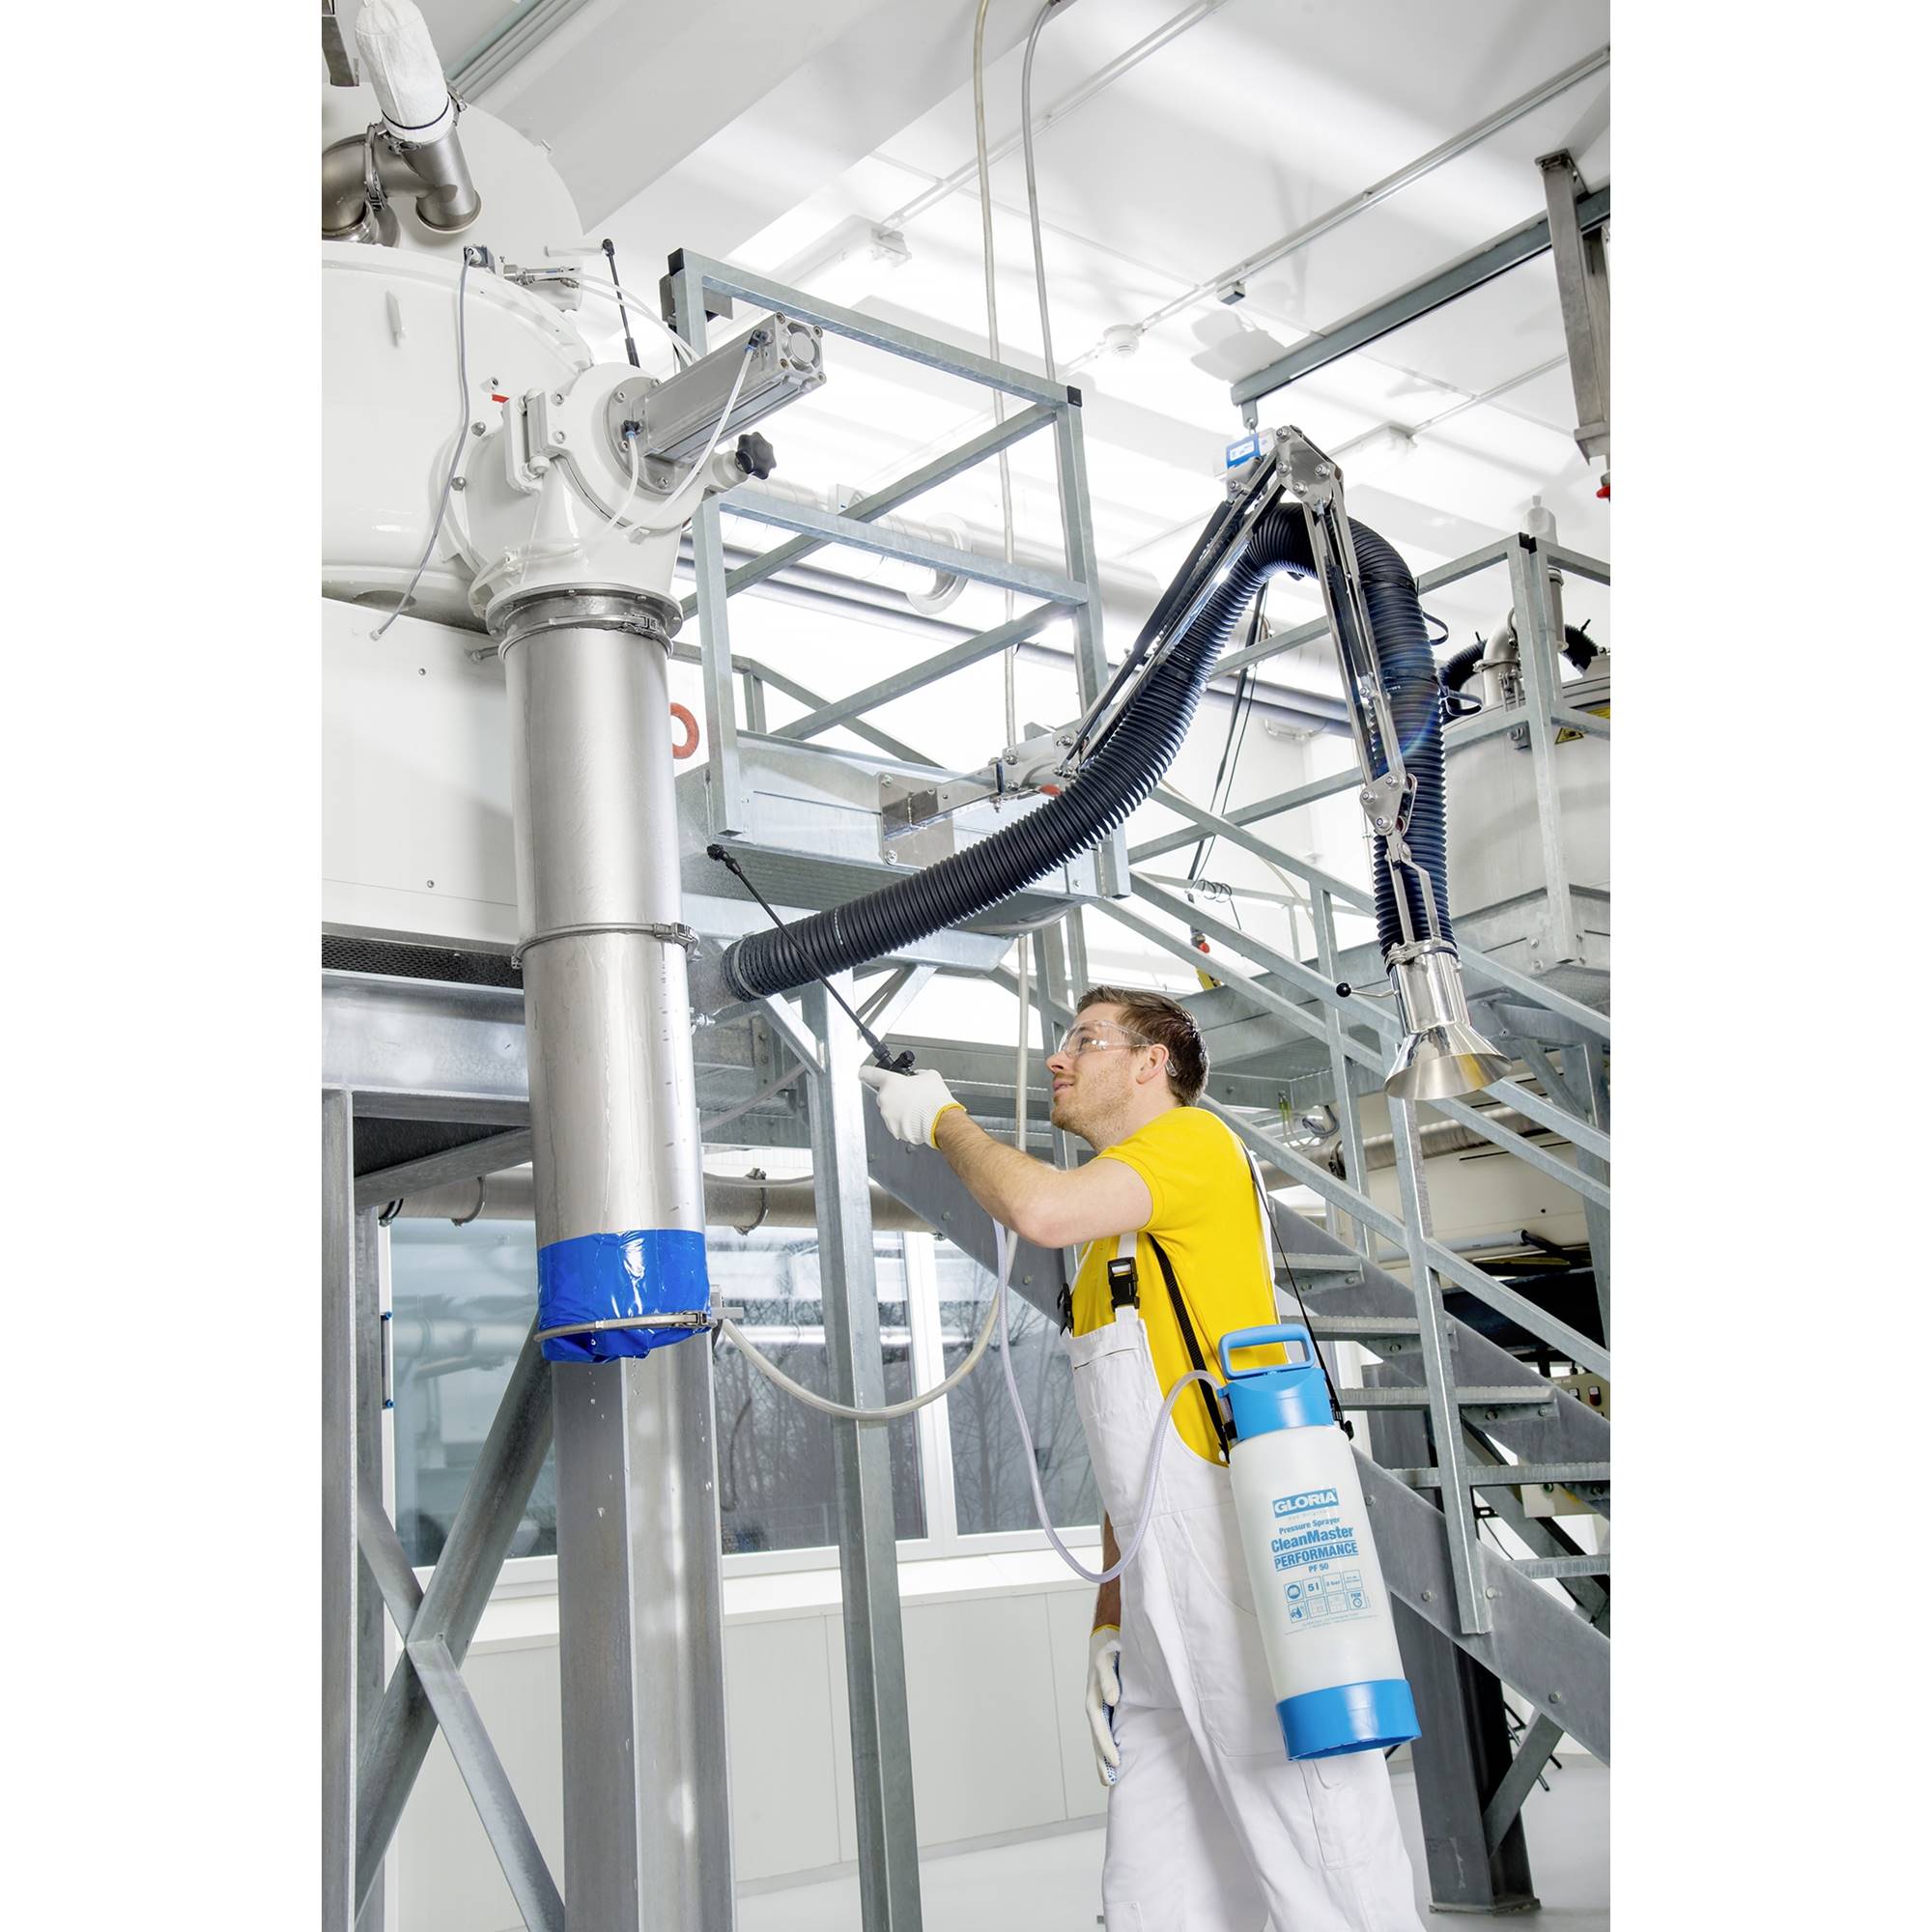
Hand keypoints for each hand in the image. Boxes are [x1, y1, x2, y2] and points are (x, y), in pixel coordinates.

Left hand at [857, 1063, 961, 1146]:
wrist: (941, 1121)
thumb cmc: (934, 1099)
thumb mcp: (929, 1076)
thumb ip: (917, 1074)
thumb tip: (916, 1077)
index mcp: (890, 1082)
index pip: (869, 1073)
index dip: (866, 1071)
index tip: (863, 1072)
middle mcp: (885, 1099)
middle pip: (884, 1094)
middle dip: (895, 1095)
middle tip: (910, 1095)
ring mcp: (888, 1115)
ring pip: (890, 1110)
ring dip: (900, 1108)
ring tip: (917, 1108)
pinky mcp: (894, 1129)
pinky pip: (896, 1123)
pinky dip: (903, 1121)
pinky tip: (916, 1118)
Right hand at [1084, 1625, 1122, 1785]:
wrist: (1106, 1640)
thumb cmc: (1108, 1651)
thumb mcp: (1106, 1662)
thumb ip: (1109, 1680)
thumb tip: (1112, 1700)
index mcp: (1094, 1698)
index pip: (1099, 1728)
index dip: (1106, 1745)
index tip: (1115, 1763)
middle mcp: (1095, 1706)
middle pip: (1097, 1738)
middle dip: (1101, 1759)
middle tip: (1108, 1782)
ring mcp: (1100, 1708)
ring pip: (1100, 1736)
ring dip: (1103, 1756)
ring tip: (1108, 1779)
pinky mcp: (1107, 1707)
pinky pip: (1107, 1729)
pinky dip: (1109, 1745)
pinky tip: (1115, 1757)